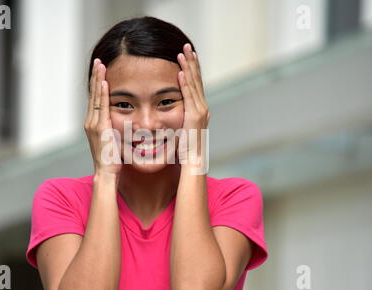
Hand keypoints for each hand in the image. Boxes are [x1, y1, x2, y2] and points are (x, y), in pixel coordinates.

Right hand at [84, 59, 121, 176]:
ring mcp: (93, 124)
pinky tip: (104, 81)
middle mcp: (91, 122)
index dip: (98, 84)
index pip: (96, 99)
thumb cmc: (113, 160)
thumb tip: (129, 122)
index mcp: (95, 124)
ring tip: (100, 64)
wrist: (107, 173)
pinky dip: (101, 93)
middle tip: (99, 61)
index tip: (102, 70)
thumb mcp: (115, 141)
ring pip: (95, 97)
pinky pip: (101, 106)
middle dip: (96, 76)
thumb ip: (118, 130)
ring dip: (97, 79)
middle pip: (93, 93)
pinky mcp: (99, 128)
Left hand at [177, 43, 209, 166]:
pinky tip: (180, 72)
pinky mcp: (194, 116)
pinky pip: (189, 96)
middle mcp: (202, 107)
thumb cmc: (185, 150)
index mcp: (199, 109)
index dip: (192, 68)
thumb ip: (179, 118)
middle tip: (187, 46)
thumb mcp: (182, 129)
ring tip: (183, 52)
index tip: (188, 55)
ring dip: (188, 67)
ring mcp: (200, 111)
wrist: (193, 162)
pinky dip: (185, 83)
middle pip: (197, 79)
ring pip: (193, 84)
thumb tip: (169, 113)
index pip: (196, 84)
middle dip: (192, 62)